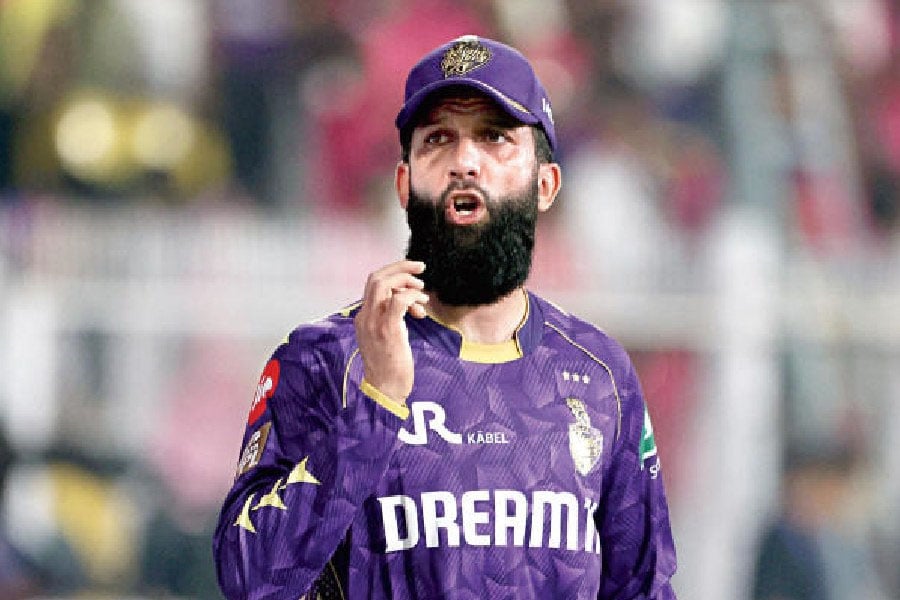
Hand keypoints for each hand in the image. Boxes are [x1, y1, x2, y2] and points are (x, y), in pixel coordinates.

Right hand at [354, 260, 428, 403]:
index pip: (372, 283)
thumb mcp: (383, 338)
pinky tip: (421, 305)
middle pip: (376, 277)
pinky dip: (412, 296)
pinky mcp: (388, 330)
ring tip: (422, 294)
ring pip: (384, 284)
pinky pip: (399, 300)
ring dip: (407, 281)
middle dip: (400, 267)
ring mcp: (374, 323)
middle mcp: (365, 316)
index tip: (411, 274)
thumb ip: (389, 318)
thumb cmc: (389, 366)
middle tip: (420, 269)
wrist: (384, 389)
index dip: (393, 272)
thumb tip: (407, 302)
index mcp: (362, 317)